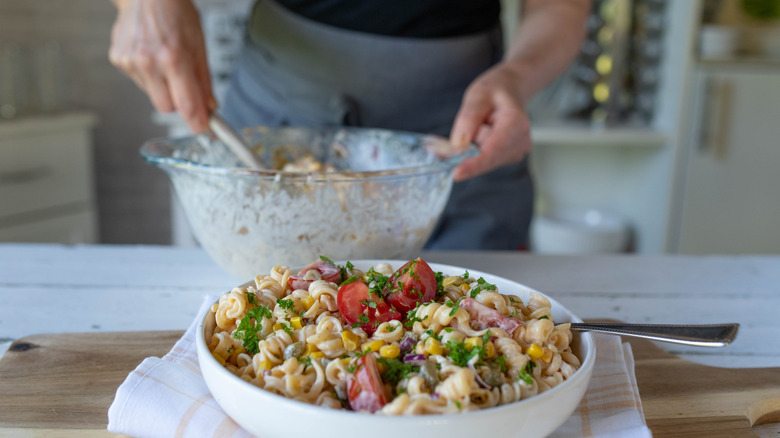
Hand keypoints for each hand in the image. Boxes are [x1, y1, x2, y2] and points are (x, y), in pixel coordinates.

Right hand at [109, 0, 214, 131]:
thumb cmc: (174, 13)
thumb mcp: (198, 44)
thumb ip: (204, 80)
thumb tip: (210, 107)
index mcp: (173, 58)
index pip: (187, 105)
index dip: (197, 121)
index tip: (203, 129)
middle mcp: (149, 62)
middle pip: (167, 108)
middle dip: (178, 101)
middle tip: (183, 82)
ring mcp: (131, 61)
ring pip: (152, 96)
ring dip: (162, 87)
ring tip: (164, 60)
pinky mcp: (118, 60)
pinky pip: (139, 82)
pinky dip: (148, 75)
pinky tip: (150, 55)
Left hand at [449, 62, 531, 181]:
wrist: (510, 90)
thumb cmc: (494, 90)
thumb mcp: (478, 95)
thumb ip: (469, 117)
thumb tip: (459, 143)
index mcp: (516, 123)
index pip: (494, 150)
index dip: (475, 164)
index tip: (457, 174)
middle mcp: (520, 142)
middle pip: (487, 159)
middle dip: (465, 156)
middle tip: (444, 147)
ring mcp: (516, 152)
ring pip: (484, 161)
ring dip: (471, 151)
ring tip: (477, 126)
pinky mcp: (507, 158)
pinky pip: (484, 160)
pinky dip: (473, 153)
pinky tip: (478, 135)